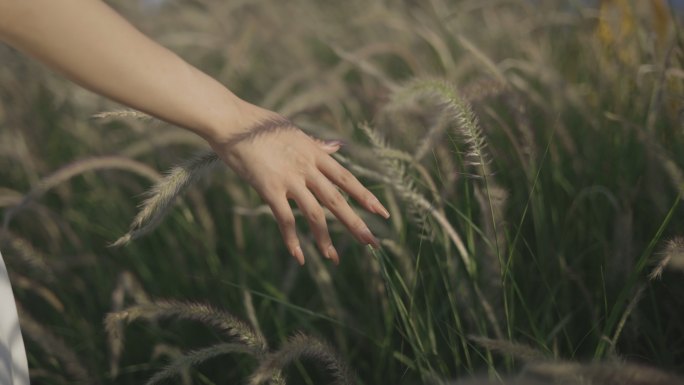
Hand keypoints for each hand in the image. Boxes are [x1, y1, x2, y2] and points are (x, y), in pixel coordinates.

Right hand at [208, 104, 388, 265]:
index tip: (381, 211)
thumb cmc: (258, 124)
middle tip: (372, 243)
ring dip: (325, 239)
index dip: (365, 196)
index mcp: (314, 153)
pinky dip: (292, 240)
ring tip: (333, 258)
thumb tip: (336, 147)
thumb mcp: (293, 131)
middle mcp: (306, 167)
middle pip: (337, 199)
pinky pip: (285, 219)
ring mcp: (289, 178)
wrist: (230, 121)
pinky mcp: (269, 188)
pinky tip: (299, 256)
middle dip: (356, 223)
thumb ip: (315, 144)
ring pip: (315, 214)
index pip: (346, 179)